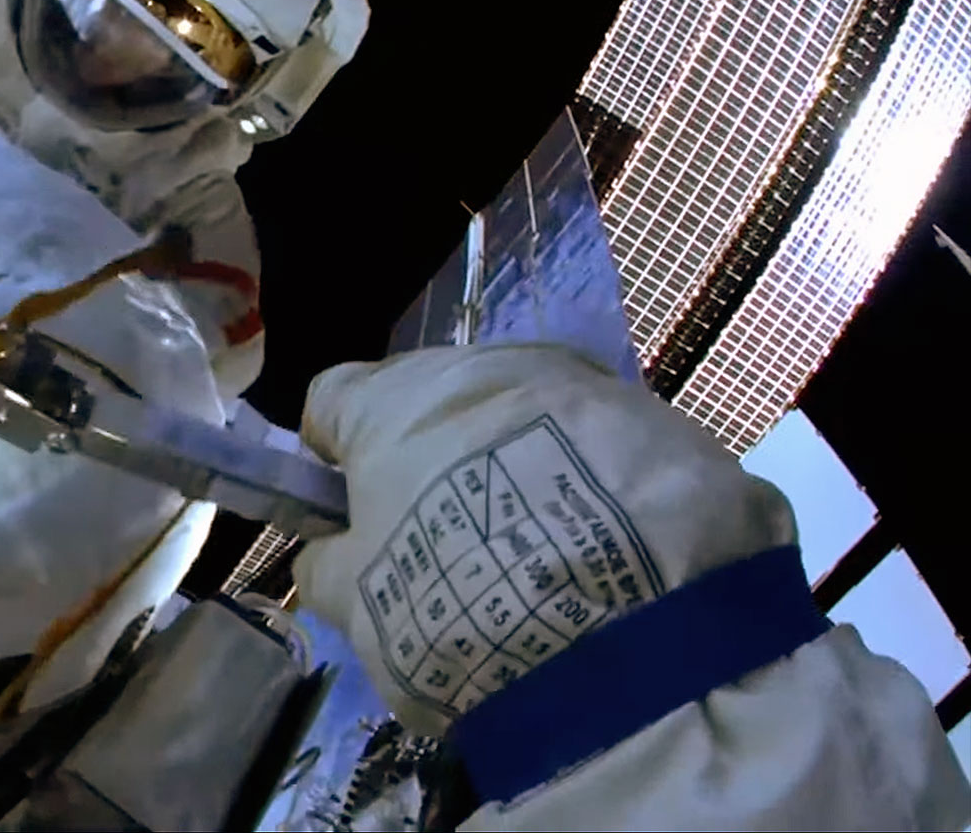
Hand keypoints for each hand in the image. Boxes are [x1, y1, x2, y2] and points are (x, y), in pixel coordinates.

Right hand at [290, 343, 794, 737]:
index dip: (333, 456)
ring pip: (516, 417)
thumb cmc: (454, 590)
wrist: (623, 610)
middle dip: (430, 460)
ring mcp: (568, 379)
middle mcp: (475, 364)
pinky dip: (583, 483)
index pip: (331, 400)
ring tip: (536, 552)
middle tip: (446, 544)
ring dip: (513, 466)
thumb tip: (326, 550)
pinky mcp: (648, 411)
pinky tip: (597, 550)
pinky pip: (591, 443)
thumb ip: (326, 563)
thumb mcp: (358, 603)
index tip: (350, 512)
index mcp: (389, 397)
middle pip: (429, 403)